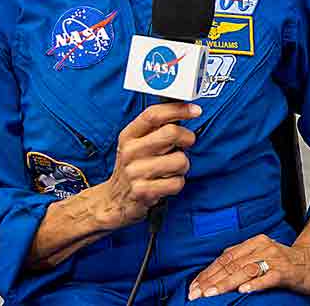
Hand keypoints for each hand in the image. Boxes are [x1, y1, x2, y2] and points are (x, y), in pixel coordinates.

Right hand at [92, 102, 199, 229]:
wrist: (114, 200)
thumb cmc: (133, 168)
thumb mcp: (136, 144)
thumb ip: (156, 128)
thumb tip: (185, 111)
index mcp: (128, 135)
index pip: (154, 114)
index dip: (178, 110)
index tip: (195, 110)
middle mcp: (130, 151)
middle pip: (171, 133)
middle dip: (187, 138)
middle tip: (185, 144)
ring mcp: (135, 172)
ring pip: (180, 160)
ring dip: (183, 166)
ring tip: (171, 169)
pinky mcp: (143, 191)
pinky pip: (177, 182)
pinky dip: (177, 183)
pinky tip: (166, 183)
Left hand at [186, 233, 309, 299]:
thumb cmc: (284, 261)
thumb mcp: (260, 253)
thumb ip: (241, 258)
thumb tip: (215, 268)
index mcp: (253, 243)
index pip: (225, 258)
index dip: (208, 273)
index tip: (194, 286)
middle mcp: (262, 248)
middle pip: (232, 265)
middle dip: (211, 280)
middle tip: (196, 293)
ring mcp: (274, 259)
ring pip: (245, 270)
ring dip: (226, 283)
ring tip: (212, 294)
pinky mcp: (285, 271)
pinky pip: (268, 277)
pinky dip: (255, 284)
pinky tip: (243, 290)